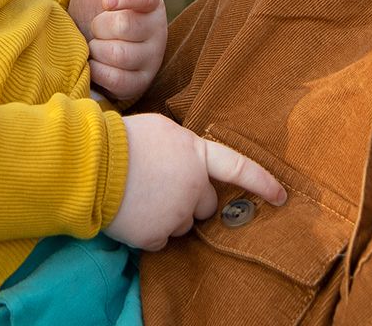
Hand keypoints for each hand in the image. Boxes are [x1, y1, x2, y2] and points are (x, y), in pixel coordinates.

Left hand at [67, 0, 167, 105]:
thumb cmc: (94, 12)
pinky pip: (117, 78)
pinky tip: (98, 66)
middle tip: (97, 28)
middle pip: (122, 26)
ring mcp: (152, 56)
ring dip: (96, 50)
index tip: (105, 1)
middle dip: (98, 27)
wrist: (89, 50)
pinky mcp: (143, 82)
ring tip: (96, 46)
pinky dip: (99, 72)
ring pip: (118, 54)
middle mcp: (157, 26)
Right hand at [105, 113, 286, 251]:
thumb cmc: (121, 140)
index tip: (281, 197)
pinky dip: (146, 233)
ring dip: (166, 217)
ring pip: (181, 225)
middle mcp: (193, 186)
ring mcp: (176, 213)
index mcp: (195, 154)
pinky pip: (159, 241)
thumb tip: (185, 161)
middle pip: (206, 205)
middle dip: (191, 203)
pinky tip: (131, 214)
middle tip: (162, 190)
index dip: (261, 182)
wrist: (90, 164)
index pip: (238, 168)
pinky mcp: (156, 235)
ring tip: (138, 197)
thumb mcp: (160, 129)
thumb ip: (182, 147)